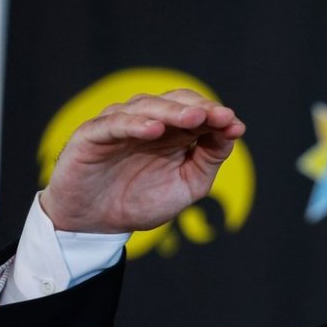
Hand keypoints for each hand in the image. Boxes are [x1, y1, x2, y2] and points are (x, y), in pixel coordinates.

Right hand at [39, 89, 245, 232]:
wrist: (96, 224)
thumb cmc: (141, 201)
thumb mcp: (187, 185)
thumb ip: (209, 159)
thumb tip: (234, 131)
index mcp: (173, 131)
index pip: (198, 111)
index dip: (217, 115)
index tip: (235, 126)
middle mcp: (148, 121)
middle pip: (176, 102)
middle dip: (199, 108)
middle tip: (219, 117)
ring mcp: (119, 124)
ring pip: (146, 106)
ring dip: (172, 111)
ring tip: (193, 119)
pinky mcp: (92, 134)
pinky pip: (114, 123)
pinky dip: (135, 123)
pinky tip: (154, 129)